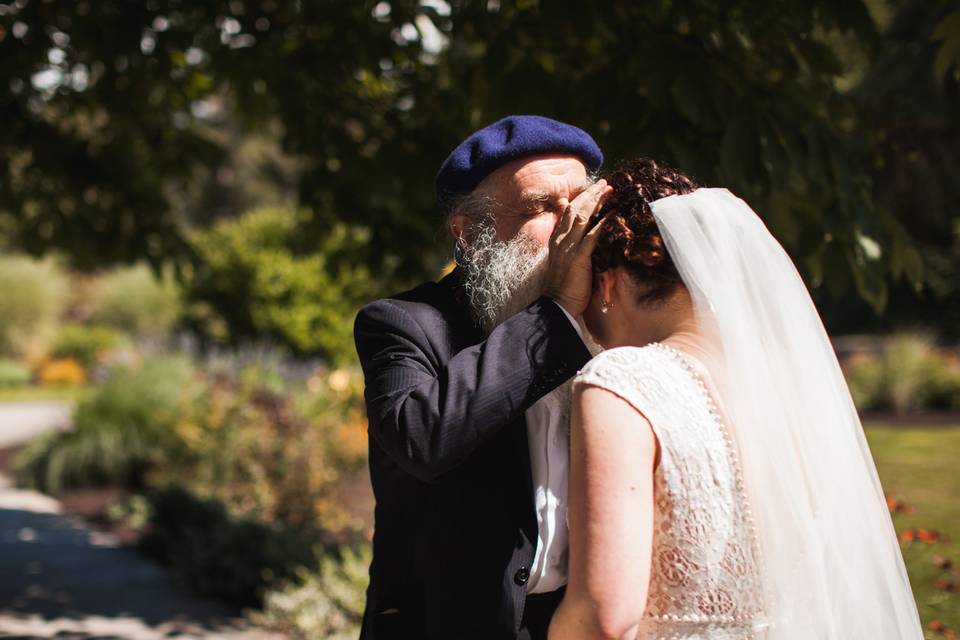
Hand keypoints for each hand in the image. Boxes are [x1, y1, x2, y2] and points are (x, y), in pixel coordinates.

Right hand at [543, 179, 611, 316]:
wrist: (556, 305)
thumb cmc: (563, 287)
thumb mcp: (564, 262)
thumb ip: (570, 246)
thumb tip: (582, 235)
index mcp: (556, 240)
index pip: (568, 212)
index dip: (581, 199)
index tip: (594, 191)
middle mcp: (560, 240)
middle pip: (575, 209)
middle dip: (590, 195)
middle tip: (604, 184)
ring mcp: (568, 248)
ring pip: (582, 217)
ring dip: (596, 202)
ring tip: (608, 191)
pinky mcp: (578, 258)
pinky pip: (591, 236)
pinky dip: (602, 224)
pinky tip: (612, 215)